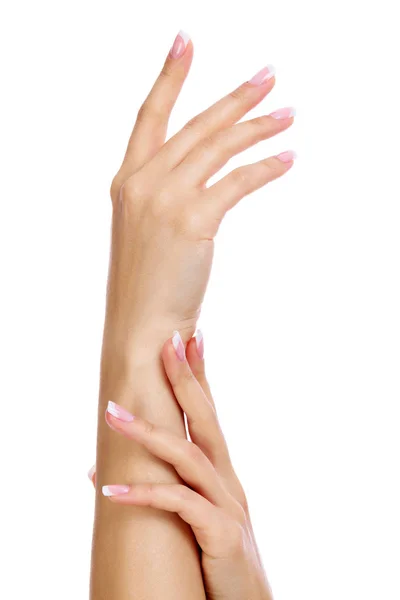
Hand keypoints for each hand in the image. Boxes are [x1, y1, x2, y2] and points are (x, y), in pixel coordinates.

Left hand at [90, 330, 272, 599]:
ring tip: (110, 413)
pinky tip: (110, 488)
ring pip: (188, 456)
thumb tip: (105, 471)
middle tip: (169, 343)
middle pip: (207, 420)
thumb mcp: (193, 519)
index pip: (209, 415)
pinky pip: (179, 505)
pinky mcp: (221, 534)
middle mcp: (229, 480)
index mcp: (222, 474)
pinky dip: (144, 494)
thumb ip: (160, 490)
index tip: (189, 340)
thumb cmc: (217, 559)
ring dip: (148, 431)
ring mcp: (228, 505)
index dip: (199, 377)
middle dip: (187, 380)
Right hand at [104, 32, 295, 354]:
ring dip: (257, 126)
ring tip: (286, 114)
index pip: (150, 117)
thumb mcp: (146, 232)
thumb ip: (166, 196)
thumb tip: (204, 178)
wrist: (141, 329)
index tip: (185, 43)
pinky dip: (264, 167)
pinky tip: (286, 158)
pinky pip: (236, 181)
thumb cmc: (147, 286)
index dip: (169, 77)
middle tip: (269, 77)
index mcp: (127, 182)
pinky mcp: (190, 219)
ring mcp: (164, 199)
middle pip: (196, 126)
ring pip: (218, 147)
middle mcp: (141, 182)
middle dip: (236, 98)